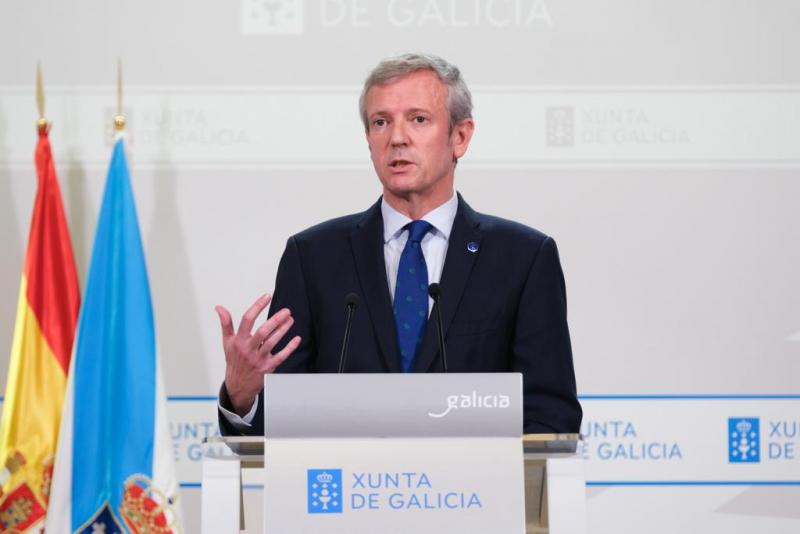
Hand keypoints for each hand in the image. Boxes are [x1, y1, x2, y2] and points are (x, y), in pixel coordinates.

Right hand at [216, 294, 300, 415]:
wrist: (237, 386)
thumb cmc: (234, 361)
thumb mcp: (227, 343)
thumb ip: (225, 324)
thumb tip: (219, 307)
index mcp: (238, 341)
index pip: (247, 320)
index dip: (257, 306)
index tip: (267, 296)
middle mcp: (248, 349)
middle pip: (262, 331)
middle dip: (276, 320)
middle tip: (286, 311)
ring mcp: (258, 359)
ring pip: (272, 342)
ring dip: (283, 330)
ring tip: (290, 319)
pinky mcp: (267, 368)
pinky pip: (280, 356)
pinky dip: (290, 347)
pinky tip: (296, 339)